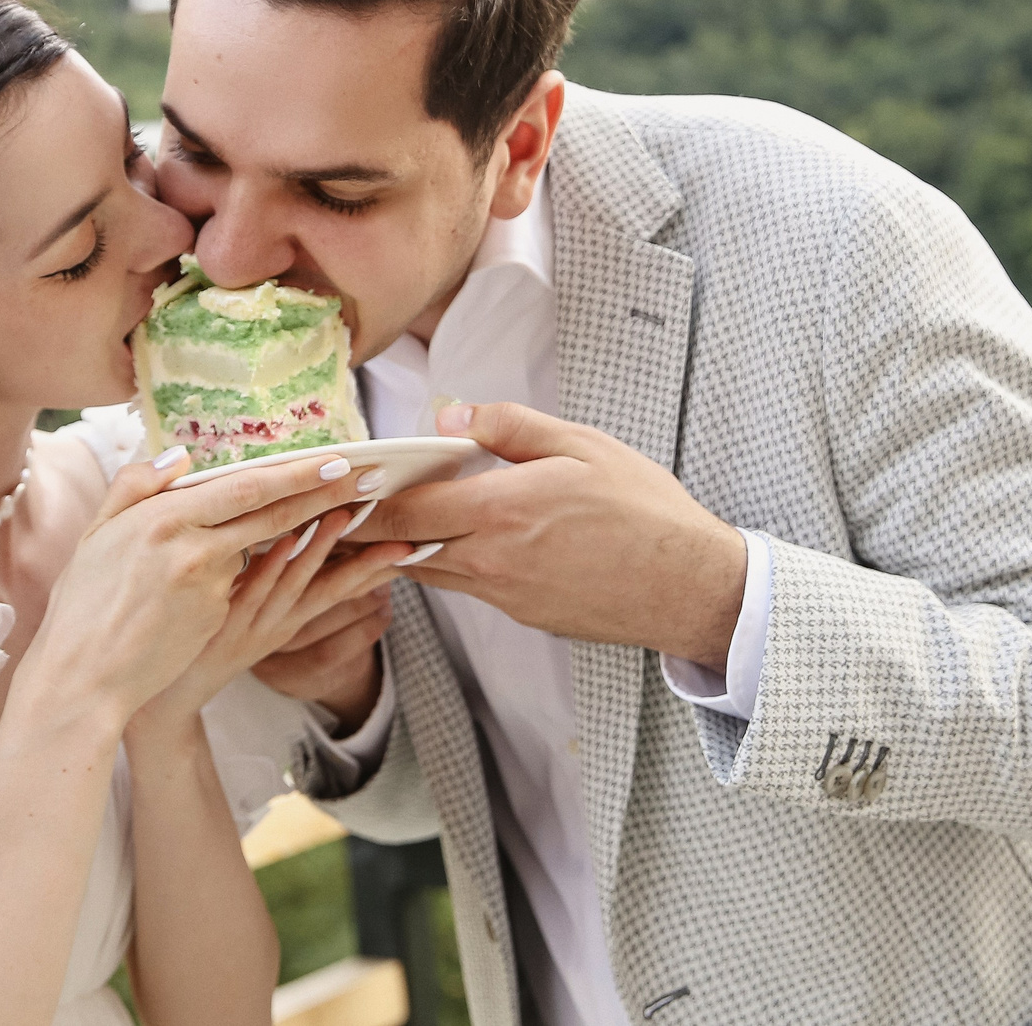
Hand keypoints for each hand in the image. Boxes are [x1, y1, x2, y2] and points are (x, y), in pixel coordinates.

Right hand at [9, 449, 382, 732]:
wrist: (83, 679)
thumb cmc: (83, 605)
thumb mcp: (97, 534)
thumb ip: (135, 486)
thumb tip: (180, 456)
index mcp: (164, 520)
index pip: (244, 488)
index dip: (294, 474)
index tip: (335, 461)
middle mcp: (195, 552)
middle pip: (274, 516)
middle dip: (326, 495)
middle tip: (370, 479)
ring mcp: (212, 592)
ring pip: (275, 555)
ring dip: (324, 536)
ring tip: (361, 517)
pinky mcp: (219, 623)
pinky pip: (254, 587)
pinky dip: (285, 573)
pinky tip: (317, 559)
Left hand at [132, 507, 408, 742]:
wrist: (161, 700)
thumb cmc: (201, 645)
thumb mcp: (247, 613)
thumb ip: (270, 574)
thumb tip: (293, 533)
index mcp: (285, 617)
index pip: (338, 586)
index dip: (372, 564)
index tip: (408, 543)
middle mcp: (277, 623)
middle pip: (331, 586)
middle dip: (366, 559)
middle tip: (398, 531)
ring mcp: (251, 624)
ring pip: (293, 581)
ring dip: (320, 547)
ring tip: (343, 515)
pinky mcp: (221, 624)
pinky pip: (250, 590)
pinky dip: (270, 566)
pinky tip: (284, 540)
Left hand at [354, 401, 749, 665]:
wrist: (688, 586)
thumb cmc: (643, 510)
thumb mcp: (581, 445)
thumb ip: (508, 427)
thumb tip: (449, 418)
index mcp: (502, 510)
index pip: (404, 508)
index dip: (365, 494)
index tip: (344, 476)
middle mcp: (492, 560)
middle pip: (400, 547)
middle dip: (366, 524)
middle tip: (343, 499)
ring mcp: (503, 594)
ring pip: (427, 570)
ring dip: (402, 545)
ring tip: (386, 514)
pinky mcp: (520, 612)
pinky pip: (465, 585)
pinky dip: (444, 562)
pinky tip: (452, 536)